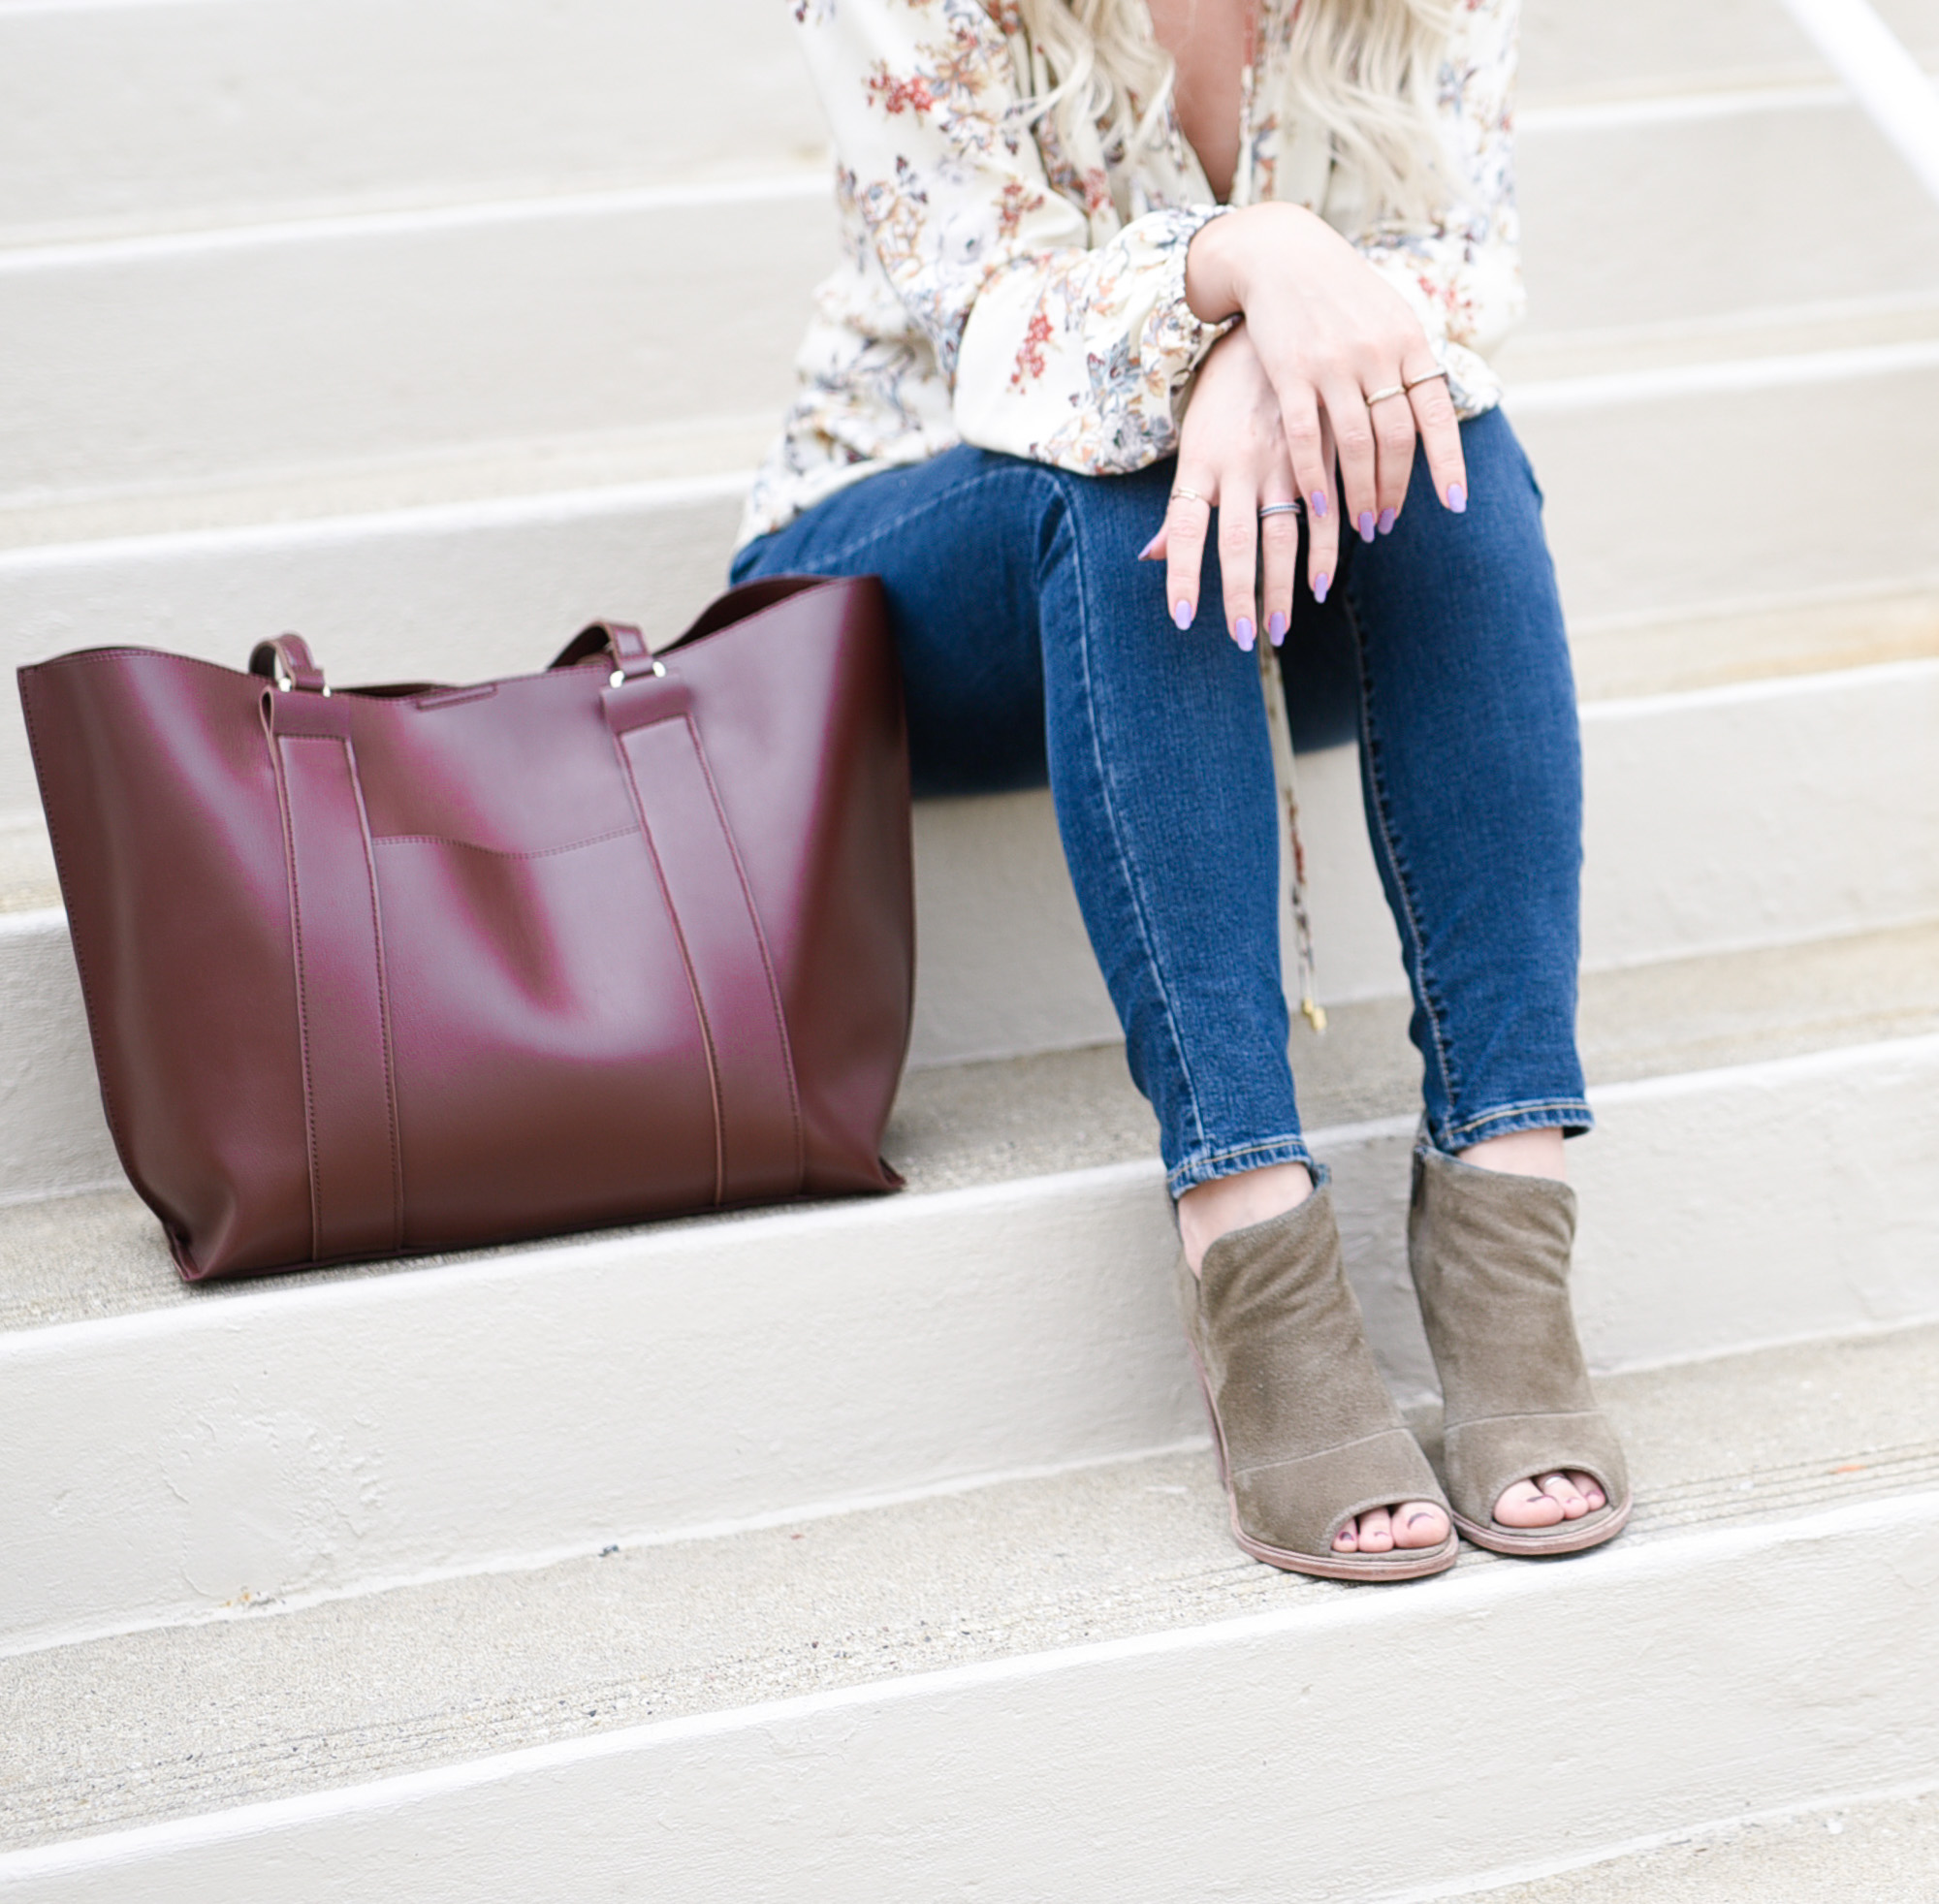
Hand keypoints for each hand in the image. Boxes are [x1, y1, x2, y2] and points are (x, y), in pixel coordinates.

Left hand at [1141, 323, 1304, 649]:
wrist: (1270, 325)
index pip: (1187, 531)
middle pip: (1236, 541)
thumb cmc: (1222, 395)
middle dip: (1241, 595)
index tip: (1184, 619)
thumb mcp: (1193, 445)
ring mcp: (1281, 458)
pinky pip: (1325, 509)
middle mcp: (1238, 464)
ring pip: (1283, 533)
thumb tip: (1150, 557)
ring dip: (1284, 584)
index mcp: (1200, 463)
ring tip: (1282, 627)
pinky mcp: (1318, 450)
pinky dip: (1326, 549)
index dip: (1184, 576)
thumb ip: (1179, 508)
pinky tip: (1322, 582)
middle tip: (1246, 640)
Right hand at [1170, 202, 1468, 610]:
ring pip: (1357, 444)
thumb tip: (1430, 415)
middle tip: (1387, 525)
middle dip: (1394, 489)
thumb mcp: (1388, 316)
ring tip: (1362, 525)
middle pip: (1396, 437)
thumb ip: (1408, 364)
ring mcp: (1334, 363)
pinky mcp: (1291, 372)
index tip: (1454, 503)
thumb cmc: (1340, 292)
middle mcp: (1377, 354)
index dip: (1447, 461)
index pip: (1437, 413)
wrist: (1282, 252)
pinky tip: (1320, 508)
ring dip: (1361, 492)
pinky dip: (1316, 478)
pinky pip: (1308, 437)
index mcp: (1409, 342)